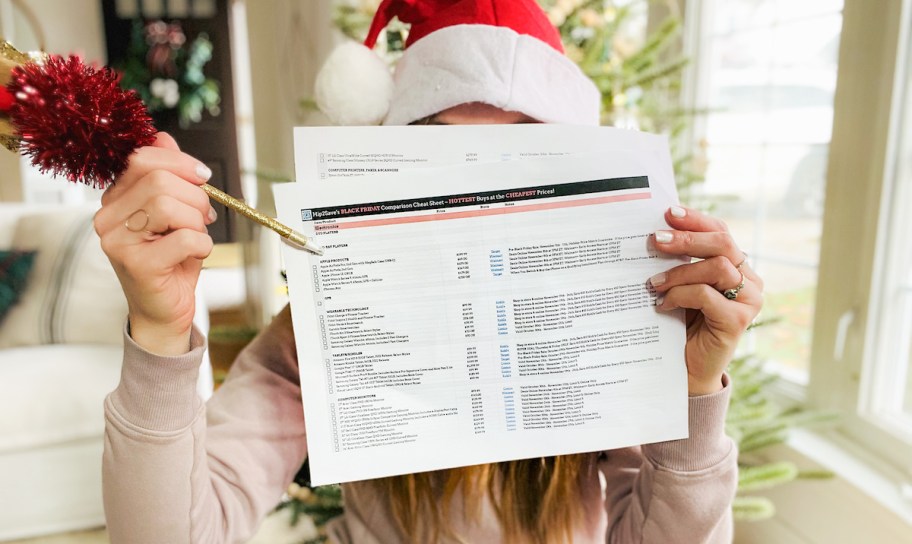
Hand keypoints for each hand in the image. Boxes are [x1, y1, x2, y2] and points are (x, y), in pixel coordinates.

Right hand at [94, 133, 215, 354]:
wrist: (165, 308)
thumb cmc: (171, 259)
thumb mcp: (174, 211)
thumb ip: (167, 175)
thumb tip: (163, 137)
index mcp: (115, 198)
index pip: (142, 158)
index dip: (180, 162)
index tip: (202, 177)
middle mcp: (107, 217)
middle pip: (160, 181)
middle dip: (196, 196)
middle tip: (204, 216)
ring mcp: (117, 241)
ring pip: (170, 206)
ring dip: (197, 221)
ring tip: (197, 236)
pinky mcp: (136, 265)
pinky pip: (184, 239)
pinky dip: (202, 245)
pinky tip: (195, 254)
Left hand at [649, 206, 762, 394]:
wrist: (687, 368)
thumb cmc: (682, 324)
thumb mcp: (681, 286)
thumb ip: (679, 262)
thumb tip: (656, 233)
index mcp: (737, 267)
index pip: (721, 233)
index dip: (696, 220)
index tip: (669, 212)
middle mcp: (749, 281)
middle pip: (723, 245)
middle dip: (687, 239)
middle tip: (655, 239)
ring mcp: (748, 301)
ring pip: (716, 268)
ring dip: (679, 272)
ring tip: (653, 283)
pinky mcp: (738, 321)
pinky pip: (707, 295)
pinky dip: (680, 295)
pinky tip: (661, 305)